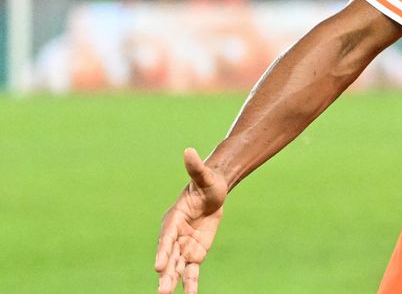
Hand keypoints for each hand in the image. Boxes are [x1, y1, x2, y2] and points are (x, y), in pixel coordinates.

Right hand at [155, 148, 227, 293]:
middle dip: (165, 272)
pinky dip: (190, 283)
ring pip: (177, 267)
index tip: (160, 265)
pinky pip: (191, 270)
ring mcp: (184, 246)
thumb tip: (189, 151)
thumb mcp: (204, 176)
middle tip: (162, 289)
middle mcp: (175, 235)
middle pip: (169, 256)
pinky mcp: (194, 253)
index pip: (167, 237)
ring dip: (173, 282)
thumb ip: (195, 168)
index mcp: (173, 219)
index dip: (164, 251)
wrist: (213, 193)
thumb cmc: (207, 183)